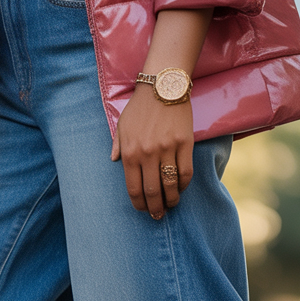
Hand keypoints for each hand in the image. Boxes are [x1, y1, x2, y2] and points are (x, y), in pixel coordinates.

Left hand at [111, 84, 193, 218]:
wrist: (162, 85)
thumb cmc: (140, 106)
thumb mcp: (122, 125)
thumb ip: (117, 146)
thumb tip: (114, 162)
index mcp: (130, 153)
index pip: (134, 189)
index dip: (139, 204)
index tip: (143, 210)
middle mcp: (148, 154)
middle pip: (152, 192)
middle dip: (155, 208)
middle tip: (158, 215)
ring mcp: (167, 150)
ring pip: (170, 186)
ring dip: (171, 200)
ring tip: (171, 205)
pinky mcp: (184, 144)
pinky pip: (185, 172)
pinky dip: (183, 185)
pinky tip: (181, 188)